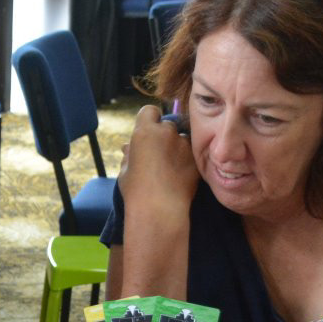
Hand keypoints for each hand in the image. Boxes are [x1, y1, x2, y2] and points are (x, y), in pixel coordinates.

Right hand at [118, 104, 196, 222]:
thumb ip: (129, 155)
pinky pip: (192, 154)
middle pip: (168, 125)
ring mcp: (184, 144)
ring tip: (171, 169)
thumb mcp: (126, 171)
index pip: (149, 111)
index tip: (148, 134)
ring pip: (182, 139)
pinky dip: (187, 161)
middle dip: (164, 136)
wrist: (160, 210)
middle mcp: (166, 132)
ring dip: (178, 148)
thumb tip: (127, 147)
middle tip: (159, 156)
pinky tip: (181, 176)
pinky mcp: (197, 158)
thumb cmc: (136, 191)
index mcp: (145, 132)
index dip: (149, 121)